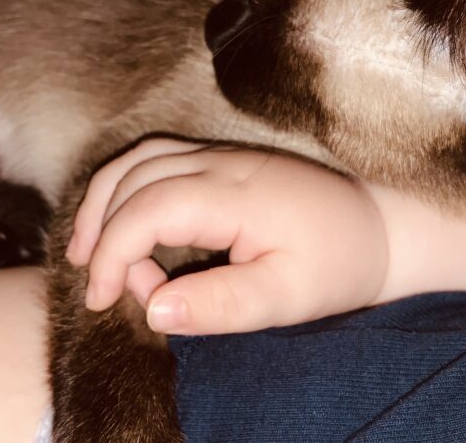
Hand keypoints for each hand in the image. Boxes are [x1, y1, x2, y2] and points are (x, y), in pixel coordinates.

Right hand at [66, 138, 388, 334]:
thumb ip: (221, 305)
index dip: (111, 254)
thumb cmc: (338, 265)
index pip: (147, 209)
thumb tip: (154, 311)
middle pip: (133, 178)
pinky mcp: (224, 159)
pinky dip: (127, 188)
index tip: (102, 300)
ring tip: (86, 252)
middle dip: (102, 233)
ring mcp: (223, 154)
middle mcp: (223, 161)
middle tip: (104, 290)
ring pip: (139, 159)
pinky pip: (158, 159)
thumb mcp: (287, 298)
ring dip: (104, 201)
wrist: (379, 229)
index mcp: (237, 193)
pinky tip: (125, 222)